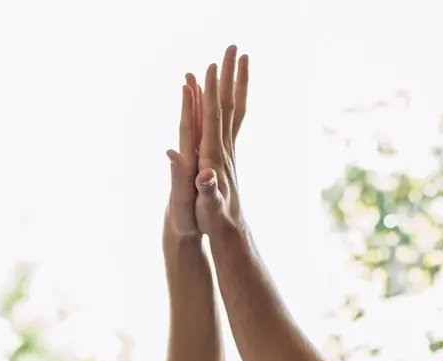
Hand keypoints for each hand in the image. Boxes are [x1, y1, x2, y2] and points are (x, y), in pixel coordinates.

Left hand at [165, 74, 205, 238]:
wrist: (179, 228)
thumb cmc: (183, 218)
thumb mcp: (182, 200)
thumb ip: (177, 177)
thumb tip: (170, 154)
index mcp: (188, 161)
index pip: (188, 127)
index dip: (190, 105)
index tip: (191, 81)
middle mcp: (189, 154)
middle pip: (195, 117)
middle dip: (198, 91)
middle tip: (205, 66)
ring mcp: (195, 156)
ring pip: (200, 122)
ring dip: (202, 99)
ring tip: (202, 76)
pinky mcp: (200, 162)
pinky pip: (207, 133)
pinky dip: (208, 117)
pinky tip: (209, 106)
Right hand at [194, 45, 248, 235]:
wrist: (229, 230)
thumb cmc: (214, 219)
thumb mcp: (208, 207)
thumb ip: (207, 190)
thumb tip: (205, 175)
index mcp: (216, 155)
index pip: (215, 117)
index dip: (213, 92)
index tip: (212, 67)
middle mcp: (225, 147)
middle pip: (230, 104)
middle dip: (230, 75)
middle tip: (233, 47)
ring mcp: (227, 149)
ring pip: (233, 108)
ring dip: (234, 82)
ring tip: (236, 59)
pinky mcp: (225, 154)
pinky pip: (228, 120)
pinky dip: (227, 100)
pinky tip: (227, 91)